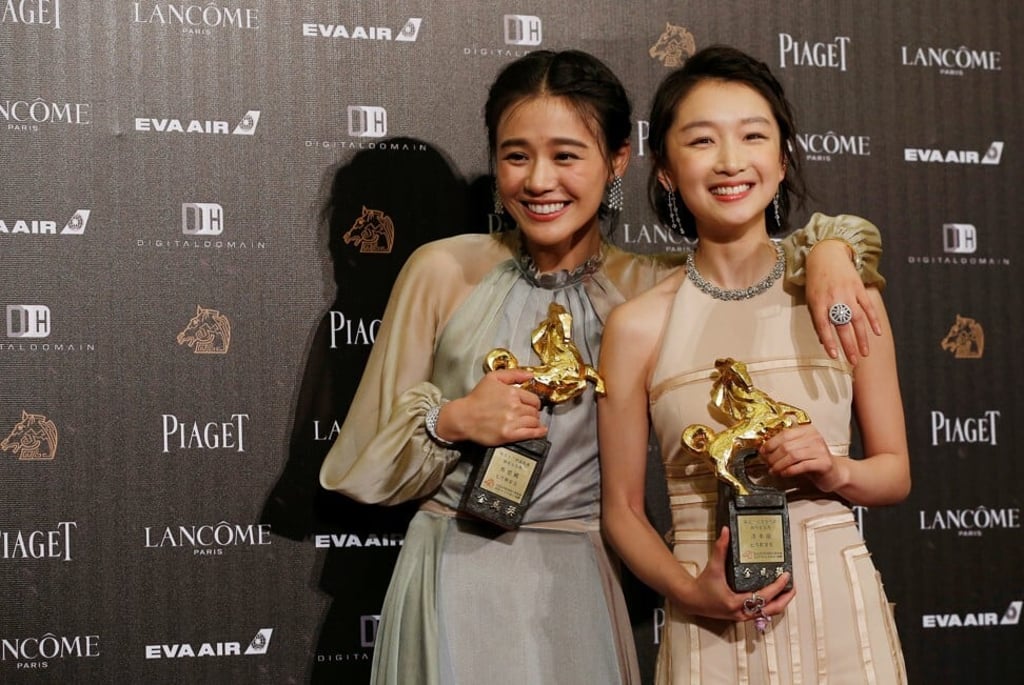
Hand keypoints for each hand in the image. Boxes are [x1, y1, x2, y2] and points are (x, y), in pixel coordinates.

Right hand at [438, 369, 546, 445]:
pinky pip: (531, 433)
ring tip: (531, 422)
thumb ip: (513, 374)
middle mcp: (514, 407)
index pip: (534, 399)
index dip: (534, 402)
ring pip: (534, 422)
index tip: (532, 405)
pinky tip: (541, 431)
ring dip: (534, 422)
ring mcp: (512, 421)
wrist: (463, 417)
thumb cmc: (476, 399)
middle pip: (535, 411)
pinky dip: (538, 432)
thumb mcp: (492, 378)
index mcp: (512, 393)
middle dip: (533, 412)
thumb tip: (530, 375)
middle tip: (529, 414)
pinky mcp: (508, 435)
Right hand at [684, 527, 794, 622]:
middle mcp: (741, 613)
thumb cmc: (702, 586)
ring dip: (779, 603)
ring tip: (787, 592)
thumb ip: (720, 548)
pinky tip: (773, 597)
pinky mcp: (741, 616)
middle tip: (793, 587)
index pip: (764, 595)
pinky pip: (760, 613)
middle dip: (785, 599)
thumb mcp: (713, 567)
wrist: (691, 600)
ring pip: (767, 613)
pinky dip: (770, 605)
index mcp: (736, 602)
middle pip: (771, 610)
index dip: (777, 586)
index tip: (786, 576)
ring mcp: (742, 616)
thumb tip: (726, 531)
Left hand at [760, 424, 845, 492]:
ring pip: (792, 456)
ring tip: (774, 470)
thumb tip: (764, 449)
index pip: (784, 434)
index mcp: (807, 430)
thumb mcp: (799, 449)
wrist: (835, 473)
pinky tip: (784, 474)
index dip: (770, 444)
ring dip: (779, 465)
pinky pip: (801, 466)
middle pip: (786, 446)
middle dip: (773, 457)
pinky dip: (789, 470)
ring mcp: (820, 450)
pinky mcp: (824, 463)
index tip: (763, 452)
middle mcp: (815, 437)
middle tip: (767, 464)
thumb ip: (785, 446)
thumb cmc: (814, 461)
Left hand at [804, 240, 881, 364]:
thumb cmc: (817, 280)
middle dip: (848, 345)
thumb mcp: (811, 299)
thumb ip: (817, 319)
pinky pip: (868, 307)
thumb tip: (823, 341)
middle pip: (842, 326)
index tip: (834, 356)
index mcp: (819, 302)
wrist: (827, 255)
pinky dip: (874, 320)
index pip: (823, 326)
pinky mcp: (859, 288)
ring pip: (857, 319)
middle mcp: (834, 299)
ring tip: (864, 353)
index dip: (829, 341)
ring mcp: (848, 293)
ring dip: (862, 337)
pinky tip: (877, 333)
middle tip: (853, 361)